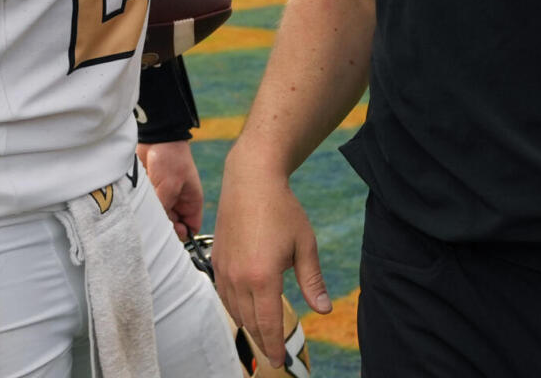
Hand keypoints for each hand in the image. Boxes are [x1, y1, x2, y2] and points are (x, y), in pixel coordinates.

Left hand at [136, 141, 203, 239]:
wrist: (155, 137)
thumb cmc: (170, 158)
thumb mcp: (170, 185)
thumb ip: (165, 208)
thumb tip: (157, 227)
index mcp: (190, 202)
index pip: (190, 228)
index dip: (182, 234)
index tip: (169, 232)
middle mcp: (178, 203)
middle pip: (171, 226)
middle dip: (162, 225)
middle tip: (154, 218)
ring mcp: (163, 198)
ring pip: (157, 218)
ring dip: (151, 215)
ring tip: (146, 206)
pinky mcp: (150, 193)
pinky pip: (146, 208)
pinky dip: (142, 207)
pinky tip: (139, 202)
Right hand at [211, 157, 329, 369]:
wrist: (250, 180)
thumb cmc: (282, 210)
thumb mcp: (305, 245)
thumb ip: (312, 281)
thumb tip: (323, 310)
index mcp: (263, 277)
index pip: (267, 324)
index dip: (274, 346)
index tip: (280, 362)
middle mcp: (239, 278)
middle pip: (250, 322)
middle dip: (263, 340)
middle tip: (273, 354)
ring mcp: (224, 269)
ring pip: (234, 311)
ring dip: (248, 324)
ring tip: (262, 334)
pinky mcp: (217, 260)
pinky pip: (224, 295)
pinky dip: (235, 307)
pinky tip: (246, 308)